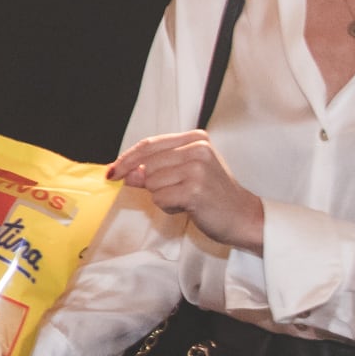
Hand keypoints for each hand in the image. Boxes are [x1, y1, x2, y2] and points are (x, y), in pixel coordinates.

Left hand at [108, 129, 264, 250]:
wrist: (242, 217)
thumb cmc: (211, 194)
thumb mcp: (182, 173)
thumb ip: (153, 169)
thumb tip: (122, 172)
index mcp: (196, 139)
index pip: (148, 145)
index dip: (126, 159)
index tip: (112, 172)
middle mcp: (198, 149)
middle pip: (146, 165)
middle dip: (151, 183)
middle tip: (175, 192)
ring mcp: (197, 169)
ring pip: (151, 182)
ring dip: (162, 196)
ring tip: (185, 198)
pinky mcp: (194, 190)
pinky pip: (159, 198)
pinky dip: (168, 206)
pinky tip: (187, 207)